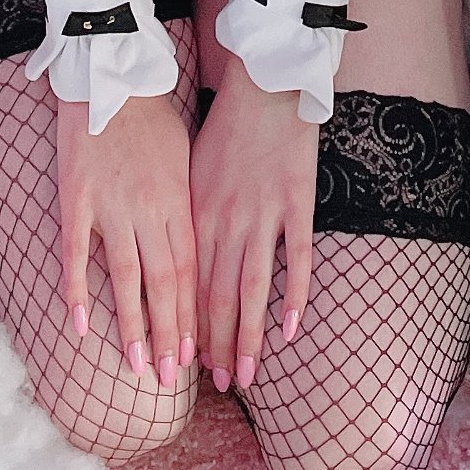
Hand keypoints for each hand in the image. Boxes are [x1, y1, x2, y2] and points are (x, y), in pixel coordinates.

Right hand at [56, 89, 195, 388]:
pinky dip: (78, 291)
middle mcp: (149, 208)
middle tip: (171, 376)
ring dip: (132, 326)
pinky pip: (77, 252)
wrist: (112, 73)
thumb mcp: (185, 160)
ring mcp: (111, 204)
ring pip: (126, 276)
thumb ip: (186, 206)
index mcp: (178, 200)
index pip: (189, 270)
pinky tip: (81, 327)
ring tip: (138, 366)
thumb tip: (197, 247)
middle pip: (163, 283)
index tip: (195, 352)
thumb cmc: (151, 116)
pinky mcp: (77, 196)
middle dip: (168, 333)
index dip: (191, 315)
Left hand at [189, 57, 319, 392]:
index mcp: (196, 212)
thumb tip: (173, 257)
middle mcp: (226, 219)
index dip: (188, 327)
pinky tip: (289, 329)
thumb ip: (186, 216)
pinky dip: (293, 295)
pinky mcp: (296, 202)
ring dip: (247, 336)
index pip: (188, 284)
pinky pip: (294, 258)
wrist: (264, 85)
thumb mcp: (190, 170)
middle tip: (219, 384)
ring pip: (252, 288)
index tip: (187, 363)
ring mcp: (263, 213)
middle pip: (218, 295)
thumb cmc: (225, 126)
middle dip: (216, 344)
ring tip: (245, 375)